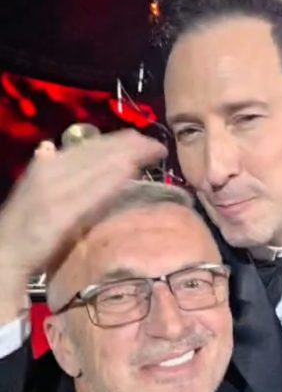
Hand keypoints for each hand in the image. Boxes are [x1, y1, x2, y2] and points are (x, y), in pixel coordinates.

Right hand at [0, 128, 166, 291]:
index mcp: (47, 165)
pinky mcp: (61, 214)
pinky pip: (93, 193)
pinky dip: (113, 180)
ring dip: (129, 156)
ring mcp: (56, 191)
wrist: (3, 253)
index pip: (88, 146)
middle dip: (131, 145)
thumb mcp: (34, 190)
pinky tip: (132, 172)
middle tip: (157, 145)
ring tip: (154, 152)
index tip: (141, 138)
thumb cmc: (24, 224)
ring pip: (99, 166)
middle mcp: (52, 171)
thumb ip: (46, 169)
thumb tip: (48, 146)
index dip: (118, 140)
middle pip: (98, 151)